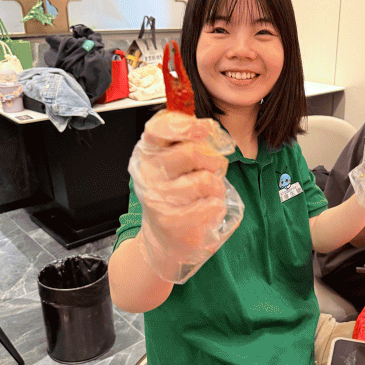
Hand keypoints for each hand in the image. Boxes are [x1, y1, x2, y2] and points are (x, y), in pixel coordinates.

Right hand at [129, 110, 235, 280]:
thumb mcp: (177, 163)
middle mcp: (147, 173)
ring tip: (205, 194)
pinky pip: (211, 204)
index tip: (202, 129)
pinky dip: (216, 206)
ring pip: (205, 180)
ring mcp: (157, 198)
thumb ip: (189, 142)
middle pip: (191, 152)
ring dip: (216, 186)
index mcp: (147, 153)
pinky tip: (204, 211)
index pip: (157, 129)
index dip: (183, 124)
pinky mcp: (172, 221)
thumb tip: (207, 127)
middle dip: (212, 160)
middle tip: (210, 170)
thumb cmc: (176, 194)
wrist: (165, 239)